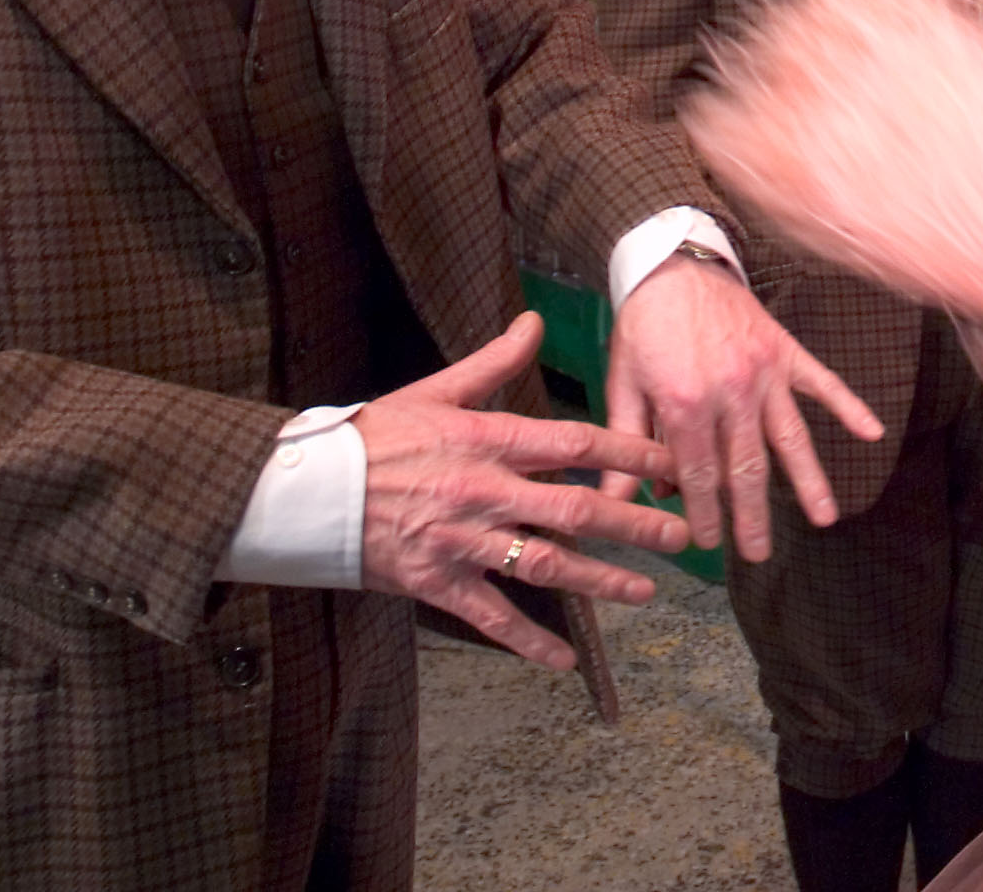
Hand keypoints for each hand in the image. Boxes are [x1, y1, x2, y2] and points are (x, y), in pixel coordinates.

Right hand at [351, 312, 689, 670]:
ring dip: (599, 581)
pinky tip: (566, 661)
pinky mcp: (435, 582)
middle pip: (574, 508)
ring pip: (544, 565)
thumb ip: (493, 362)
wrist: (301, 490)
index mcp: (488, 440)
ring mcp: (461, 541)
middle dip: (634, 523)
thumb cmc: (373, 437)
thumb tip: (535, 321)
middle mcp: (483, 491)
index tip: (672, 461)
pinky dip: (528, 641)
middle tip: (681, 536)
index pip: (576, 443)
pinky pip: (491, 617)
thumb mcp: (434, 391)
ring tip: (646, 592)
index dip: (630, 451)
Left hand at [601, 252, 883, 560]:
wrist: (673, 263)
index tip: (707, 543)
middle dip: (753, 516)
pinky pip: (824, 383)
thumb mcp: (622, 382)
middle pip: (747, 468)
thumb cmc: (644, 325)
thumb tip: (613, 497)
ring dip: (809, 482)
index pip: (699, 473)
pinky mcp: (786, 352)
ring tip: (824, 519)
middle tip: (758, 555)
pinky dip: (849, 408)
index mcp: (686, 401)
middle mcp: (732, 391)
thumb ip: (624, 441)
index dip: (704, 512)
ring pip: (791, 438)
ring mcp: (765, 372)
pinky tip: (872, 434)